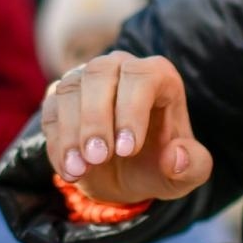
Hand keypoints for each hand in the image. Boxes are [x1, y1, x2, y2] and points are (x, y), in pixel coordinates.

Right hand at [41, 51, 212, 202]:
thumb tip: (175, 156)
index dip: (132, 109)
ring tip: (80, 170)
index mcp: (157, 76)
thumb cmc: (158, 165)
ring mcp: (85, 79)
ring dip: (71, 131)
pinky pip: (50, 110)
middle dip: (96, 118)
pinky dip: (57, 143)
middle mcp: (119, 67)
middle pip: (99, 73)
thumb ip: (192, 167)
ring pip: (70, 88)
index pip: (141, 75)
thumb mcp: (185, 175)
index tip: (128, 149)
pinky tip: (70, 171)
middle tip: (98, 158)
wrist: (124, 175)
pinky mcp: (60, 97)